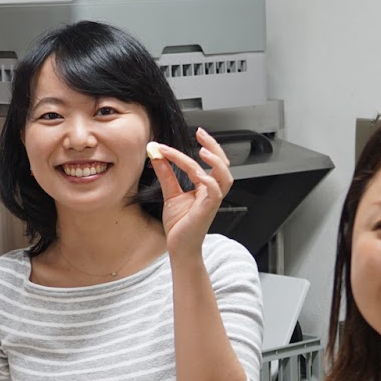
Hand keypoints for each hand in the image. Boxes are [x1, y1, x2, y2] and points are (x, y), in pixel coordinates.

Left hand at [149, 127, 233, 256]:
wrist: (179, 247)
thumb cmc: (179, 225)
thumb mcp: (170, 193)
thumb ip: (166, 174)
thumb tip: (156, 155)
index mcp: (206, 187)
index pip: (208, 162)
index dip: (204, 146)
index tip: (195, 133)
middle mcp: (212, 192)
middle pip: (224, 165)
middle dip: (215, 147)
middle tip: (201, 134)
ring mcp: (212, 202)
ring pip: (224, 177)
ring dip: (215, 163)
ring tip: (203, 151)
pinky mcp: (207, 211)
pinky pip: (215, 193)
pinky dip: (208, 181)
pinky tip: (198, 173)